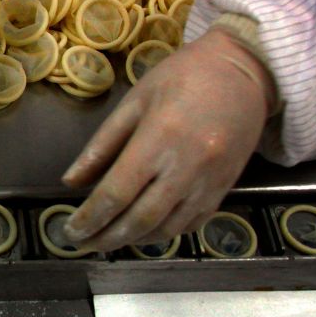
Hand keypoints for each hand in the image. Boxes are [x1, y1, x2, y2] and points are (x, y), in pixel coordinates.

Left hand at [62, 28, 274, 250]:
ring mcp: (209, 182)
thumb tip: (71, 181)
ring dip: (133, 240)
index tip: (70, 231)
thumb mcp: (134, 101)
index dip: (90, 218)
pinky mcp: (225, 189)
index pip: (116, 192)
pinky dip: (163, 233)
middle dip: (107, 237)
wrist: (244, 72)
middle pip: (140, 219)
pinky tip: (143, 231)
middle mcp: (186, 167)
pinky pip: (191, 224)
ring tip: (108, 240)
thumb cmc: (182, 77)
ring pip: (167, 228)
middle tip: (84, 244)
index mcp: (158, 139)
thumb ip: (101, 145)